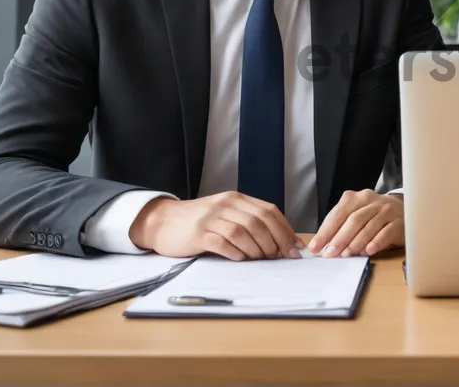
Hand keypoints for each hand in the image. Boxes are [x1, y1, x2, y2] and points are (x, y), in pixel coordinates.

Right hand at [129, 192, 303, 260]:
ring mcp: (211, 218)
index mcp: (236, 198)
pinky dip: (236, 253)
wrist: (163, 222)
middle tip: (281, 257)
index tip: (296, 247)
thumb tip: (281, 241)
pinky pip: (223, 243)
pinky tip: (241, 259)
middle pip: (259, 221)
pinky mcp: (198, 233)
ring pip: (243, 232)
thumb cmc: (200, 222)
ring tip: (262, 260)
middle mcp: (225, 204)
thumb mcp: (225, 214)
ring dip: (257, 249)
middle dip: (275, 241)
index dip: (285, 229)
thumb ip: (249, 222)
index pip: (268, 211)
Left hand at [307, 190, 403, 256]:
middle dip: (340, 238)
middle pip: (353, 219)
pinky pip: (386, 232)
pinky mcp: (399, 222)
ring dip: (356, 243)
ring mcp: (387, 210)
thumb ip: (341, 227)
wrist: (403, 210)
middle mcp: (372, 201)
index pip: (339, 213)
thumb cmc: (373, 216)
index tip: (315, 247)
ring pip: (369, 226)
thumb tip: (322, 246)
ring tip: (346, 255)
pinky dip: (376, 242)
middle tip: (330, 254)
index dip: (326, 231)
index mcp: (357, 198)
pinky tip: (367, 252)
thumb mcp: (356, 215)